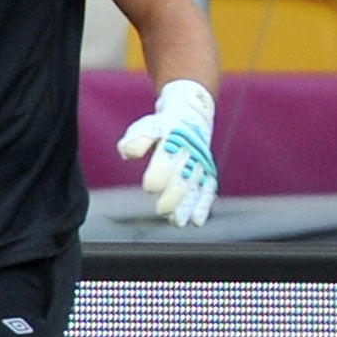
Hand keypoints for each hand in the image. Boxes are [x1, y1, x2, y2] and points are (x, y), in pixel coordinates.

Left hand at [117, 78, 216, 226]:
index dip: (159, 174)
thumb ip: (137, 140)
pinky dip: (203, 205)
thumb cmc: (163, 126)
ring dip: (187, 205)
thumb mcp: (148, 126)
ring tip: (176, 221)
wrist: (193, 114)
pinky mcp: (208, 172)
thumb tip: (127, 154)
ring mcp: (201, 164)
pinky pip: (208, 189)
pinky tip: (196, 221)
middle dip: (173, 195)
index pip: (167, 158)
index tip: (149, 187)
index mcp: (175, 139)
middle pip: (183, 177)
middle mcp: (190, 152)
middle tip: (160, 210)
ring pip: (195, 187)